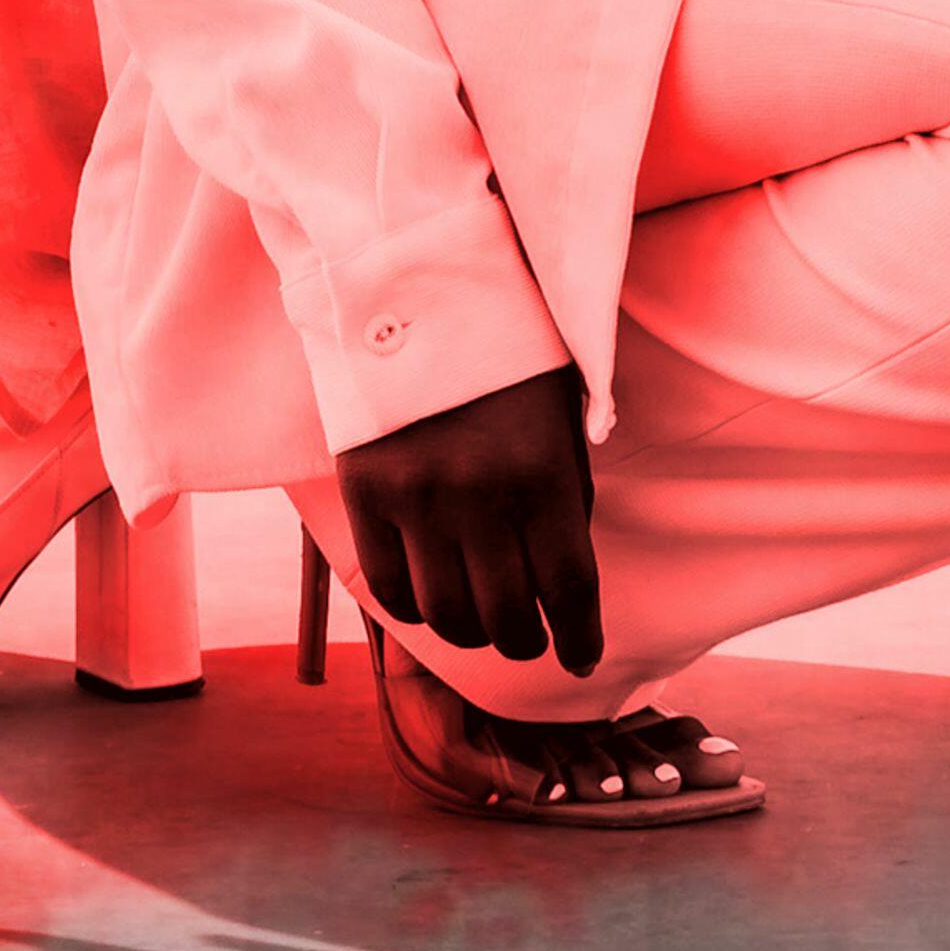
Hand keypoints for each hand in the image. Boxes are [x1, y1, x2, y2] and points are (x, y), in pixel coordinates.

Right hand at [334, 366, 604, 675]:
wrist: (419, 289)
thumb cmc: (508, 359)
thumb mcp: (560, 422)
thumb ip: (563, 501)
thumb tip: (560, 589)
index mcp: (543, 474)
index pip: (568, 590)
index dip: (580, 639)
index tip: (583, 661)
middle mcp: (480, 496)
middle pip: (507, 617)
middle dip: (527, 643)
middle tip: (532, 640)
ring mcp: (416, 499)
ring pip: (446, 615)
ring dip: (471, 633)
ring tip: (482, 623)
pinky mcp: (366, 493)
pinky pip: (389, 587)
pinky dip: (414, 610)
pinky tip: (432, 601)